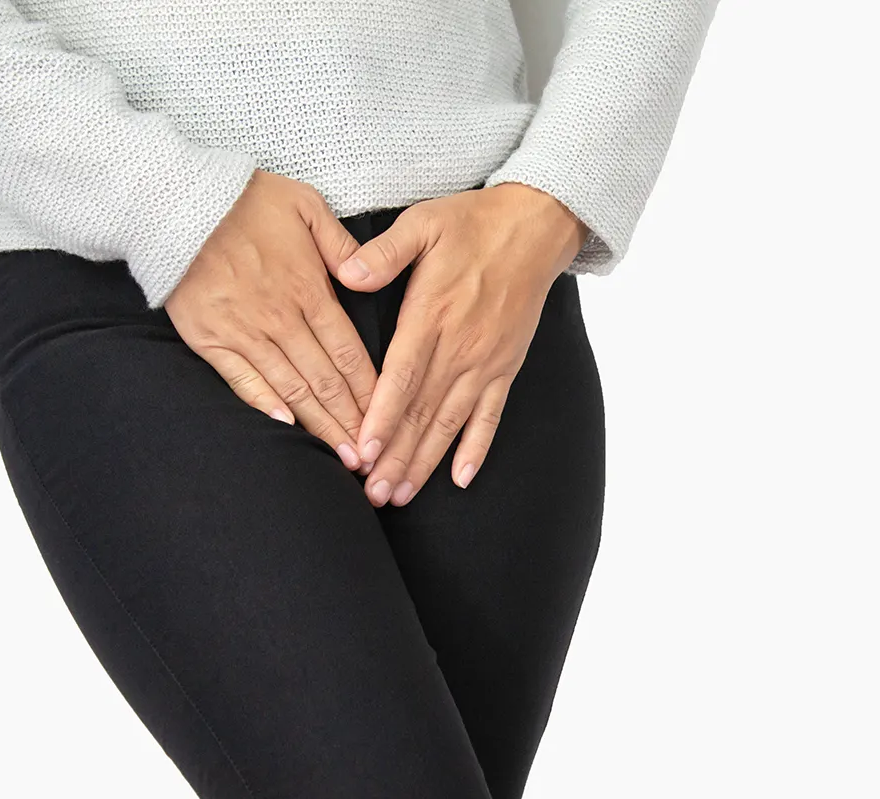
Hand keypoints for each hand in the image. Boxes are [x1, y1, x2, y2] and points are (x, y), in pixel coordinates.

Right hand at [164, 168, 376, 469]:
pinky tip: (285, 427)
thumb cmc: (245, 199)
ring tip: (340, 456)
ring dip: (318, 425)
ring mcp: (243, 331)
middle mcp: (281, 318)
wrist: (175, 201)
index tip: (389, 419)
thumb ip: (341, 244)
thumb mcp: (306, 205)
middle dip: (352, 422)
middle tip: (373, 457)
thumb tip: (365, 277)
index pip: (349, 353)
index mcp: (309, 289)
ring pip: (290, 388)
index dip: (372, 391)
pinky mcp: (209, 338)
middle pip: (325, 380)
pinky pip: (242, 380)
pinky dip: (264, 405)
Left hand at [336, 181, 588, 505]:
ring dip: (425, 463)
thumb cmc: (472, 222)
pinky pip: (490, 417)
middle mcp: (460, 348)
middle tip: (372, 494)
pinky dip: (476, 449)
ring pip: (450, 424)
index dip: (382, 419)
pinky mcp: (505, 367)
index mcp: (432, 316)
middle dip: (395, 457)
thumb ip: (383, 252)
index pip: (402, 379)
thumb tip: (345, 272)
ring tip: (401, 495)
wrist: (535, 226)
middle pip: (422, 414)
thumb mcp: (422, 223)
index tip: (363, 452)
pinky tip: (461, 479)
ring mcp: (485, 363)